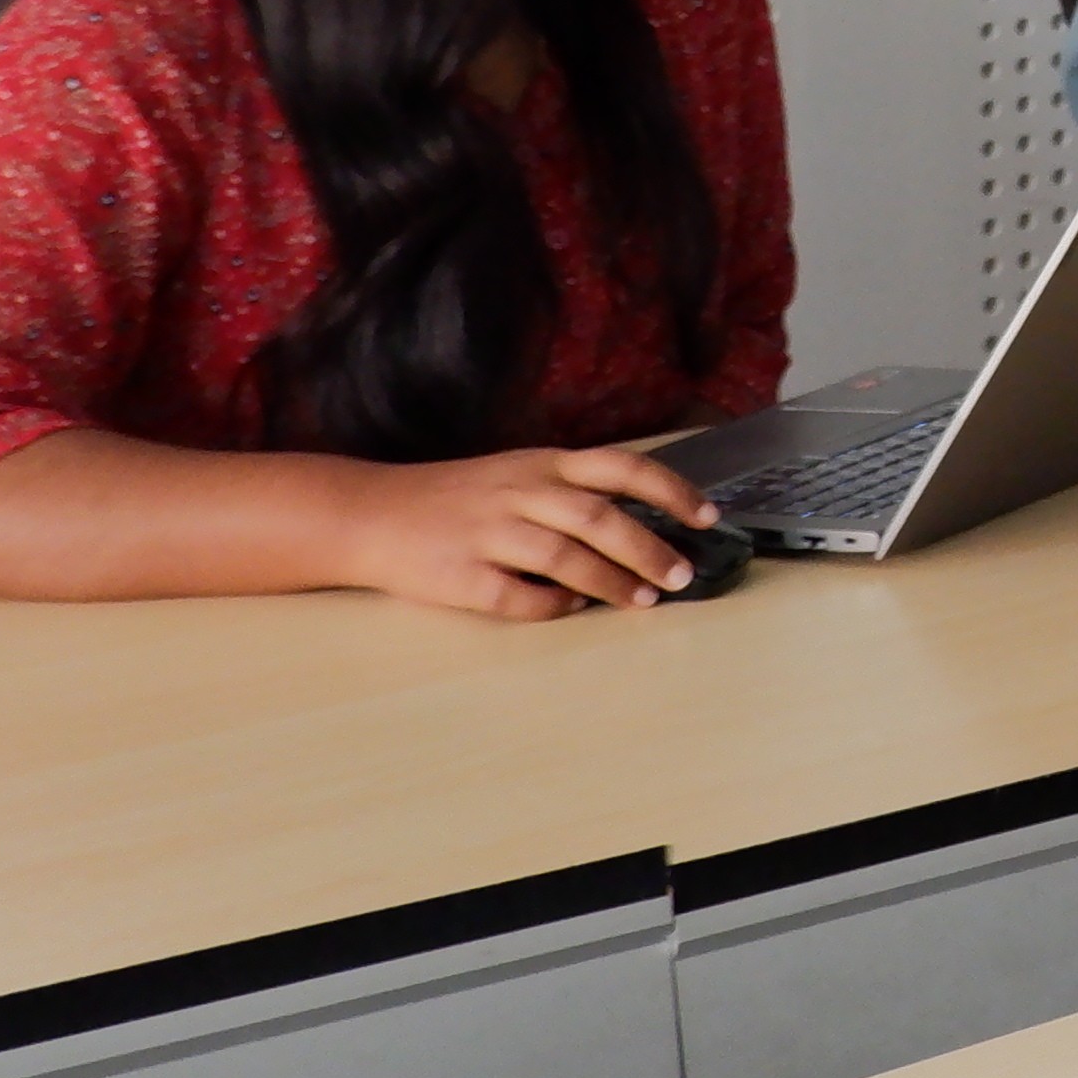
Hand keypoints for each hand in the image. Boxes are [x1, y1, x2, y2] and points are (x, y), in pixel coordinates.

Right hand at [321, 445, 719, 618]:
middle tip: (682, 574)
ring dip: (612, 582)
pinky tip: (571, 612)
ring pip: (564, 557)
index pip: (620, 468)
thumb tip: (642, 526)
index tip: (707, 515)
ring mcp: (488, 534)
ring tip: (644, 601)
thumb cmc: (456, 498)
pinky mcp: (460, 576)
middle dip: (649, 549)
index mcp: (541, 465)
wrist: (370, 514)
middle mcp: (519, 493)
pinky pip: (517, 597)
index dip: (670, 490)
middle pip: (599, 517)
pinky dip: (551, 607)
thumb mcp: (518, 474)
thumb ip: (572, 493)